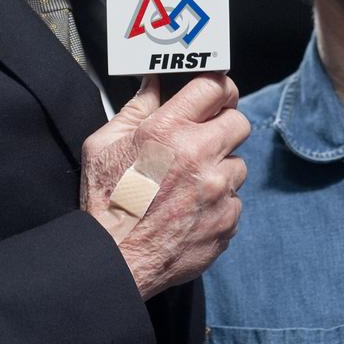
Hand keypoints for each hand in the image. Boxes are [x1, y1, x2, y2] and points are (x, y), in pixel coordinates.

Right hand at [81, 74, 248, 299]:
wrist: (114, 260)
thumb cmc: (106, 202)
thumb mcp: (104, 145)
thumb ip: (135, 109)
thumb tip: (153, 84)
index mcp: (168, 131)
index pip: (214, 87)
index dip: (219, 87)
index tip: (218, 94)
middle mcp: (199, 156)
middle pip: (239, 122)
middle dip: (224, 126)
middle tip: (205, 138)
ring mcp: (217, 190)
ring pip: (238, 165)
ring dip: (220, 170)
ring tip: (190, 184)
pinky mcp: (227, 220)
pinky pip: (235, 201)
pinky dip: (219, 203)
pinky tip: (192, 210)